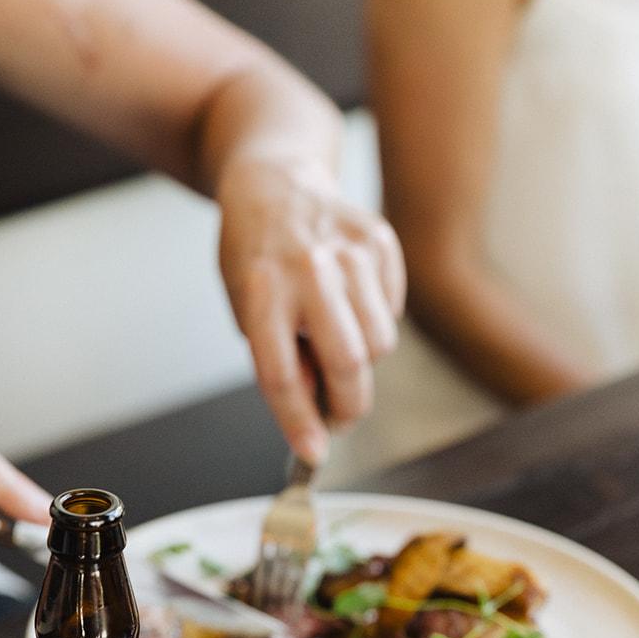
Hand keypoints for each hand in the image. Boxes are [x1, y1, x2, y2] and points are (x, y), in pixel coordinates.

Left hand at [217, 158, 405, 462]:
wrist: (276, 183)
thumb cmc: (256, 258)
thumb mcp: (246, 310)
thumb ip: (280, 357)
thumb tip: (318, 408)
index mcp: (261, 290)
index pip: (283, 373)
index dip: (299, 421)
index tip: (313, 454)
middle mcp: (307, 268)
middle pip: (349, 362)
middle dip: (348, 405)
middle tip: (337, 417)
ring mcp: (349, 251)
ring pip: (381, 343)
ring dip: (362, 361)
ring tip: (334, 340)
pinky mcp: (380, 240)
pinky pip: (393, 310)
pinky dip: (374, 321)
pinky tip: (348, 302)